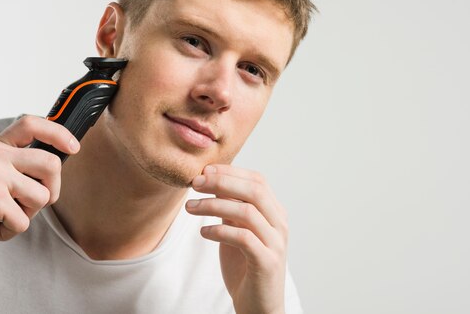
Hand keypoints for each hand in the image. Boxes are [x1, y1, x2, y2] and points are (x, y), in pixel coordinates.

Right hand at [0, 115, 78, 240]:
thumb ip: (10, 162)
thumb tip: (47, 172)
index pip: (32, 124)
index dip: (58, 133)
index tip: (73, 146)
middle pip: (52, 164)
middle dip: (53, 189)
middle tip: (35, 201)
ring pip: (42, 197)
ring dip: (26, 214)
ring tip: (2, 215)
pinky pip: (21, 222)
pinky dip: (7, 232)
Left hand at [186, 164, 287, 313]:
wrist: (259, 308)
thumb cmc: (245, 267)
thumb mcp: (236, 231)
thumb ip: (230, 208)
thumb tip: (212, 180)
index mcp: (275, 213)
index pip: (257, 180)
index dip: (231, 171)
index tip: (204, 170)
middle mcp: (280, 224)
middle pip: (255, 190)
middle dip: (222, 182)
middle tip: (195, 183)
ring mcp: (276, 243)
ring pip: (247, 212)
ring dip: (214, 205)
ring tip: (190, 208)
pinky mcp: (267, 262)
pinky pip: (243, 238)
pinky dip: (220, 231)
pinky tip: (203, 232)